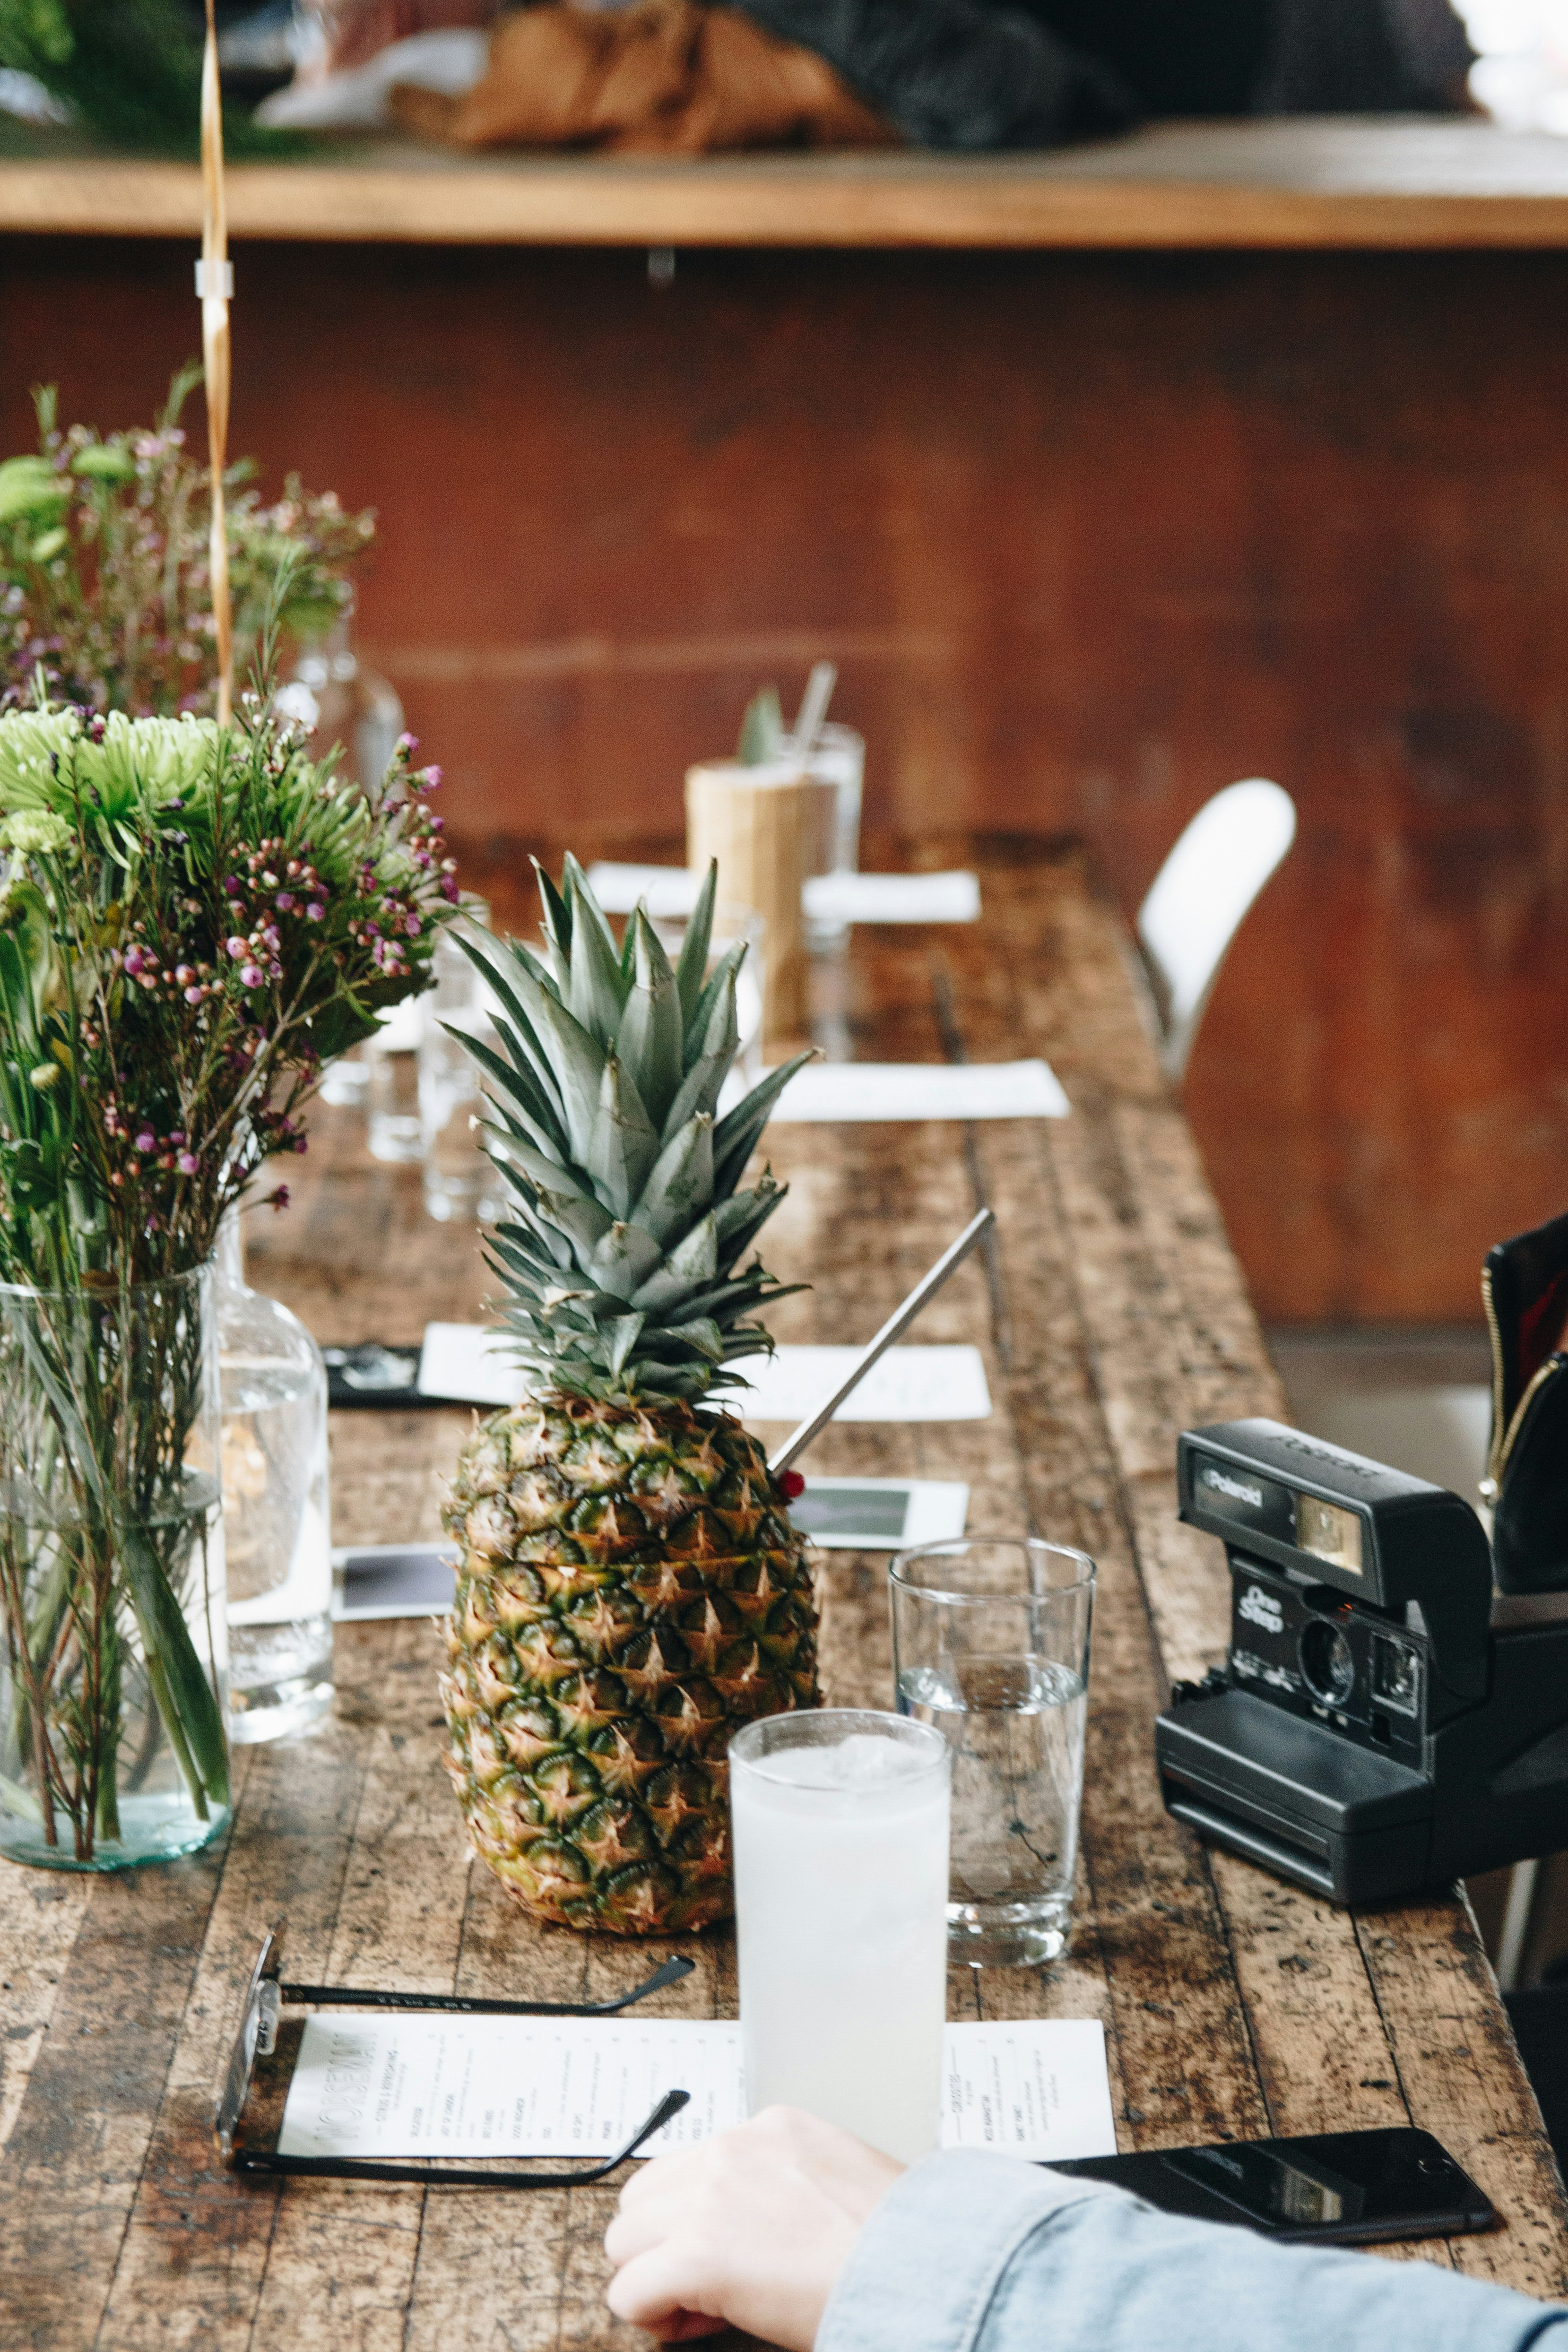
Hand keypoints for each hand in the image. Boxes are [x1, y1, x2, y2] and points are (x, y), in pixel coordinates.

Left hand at [604, 2106, 904, 2347]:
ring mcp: (709, 2198)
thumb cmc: (891, 2242)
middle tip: (701, 2288)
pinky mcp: (697, 2254)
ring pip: (625, 2242)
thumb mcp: (835, 2179)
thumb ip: (780, 2185)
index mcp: (770, 2128)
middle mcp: (732, 2150)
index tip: (725, 2256)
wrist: (916, 2267)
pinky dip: (650, 2314)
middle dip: (660, 2245)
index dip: (693, 2219)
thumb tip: (743, 2230)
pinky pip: (629, 2291)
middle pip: (642, 2199)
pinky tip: (692, 2323)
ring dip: (652, 2277)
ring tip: (699, 2307)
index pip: (688, 2166)